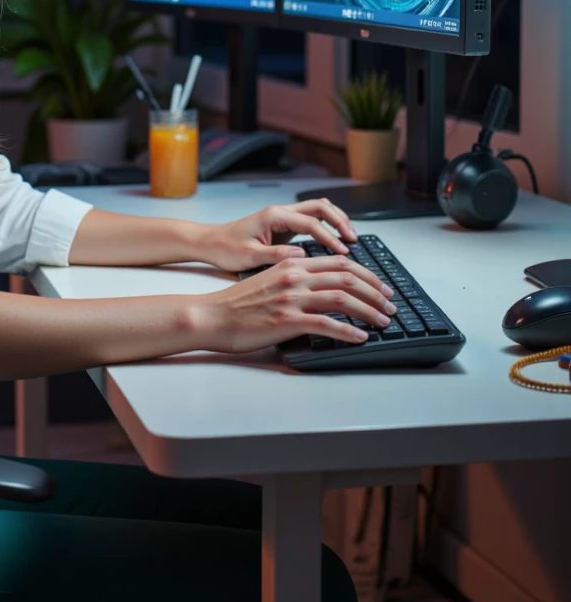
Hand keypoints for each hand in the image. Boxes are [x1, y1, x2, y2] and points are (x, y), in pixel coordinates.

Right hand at [195, 254, 396, 354]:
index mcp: (292, 265)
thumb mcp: (268, 280)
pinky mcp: (287, 321)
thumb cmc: (237, 304)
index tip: (381, 287)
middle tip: (390, 304)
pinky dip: (348, 331)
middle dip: (375, 291)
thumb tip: (320, 283)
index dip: (366, 274)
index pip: (339, 262)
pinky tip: (360, 338)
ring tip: (383, 321)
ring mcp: (291, 298)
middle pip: (347, 277)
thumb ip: (294, 277)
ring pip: (342, 298)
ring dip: (369, 310)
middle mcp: (294, 277)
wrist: (212, 316)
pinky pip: (327, 324)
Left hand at [196, 197, 358, 274]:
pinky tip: (335, 242)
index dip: (330, 237)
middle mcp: (281, 212)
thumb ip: (275, 255)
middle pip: (320, 207)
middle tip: (354, 240)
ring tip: (350, 239)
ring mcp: (283, 218)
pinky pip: (312, 221)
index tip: (343, 252)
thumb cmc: (225, 248)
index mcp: (274, 216)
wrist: (210, 242)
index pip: (311, 223)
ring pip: (318, 211)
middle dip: (340, 221)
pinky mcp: (284, 227)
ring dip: (336, 221)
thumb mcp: (249, 256)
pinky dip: (327, 227)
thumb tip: (301, 257)